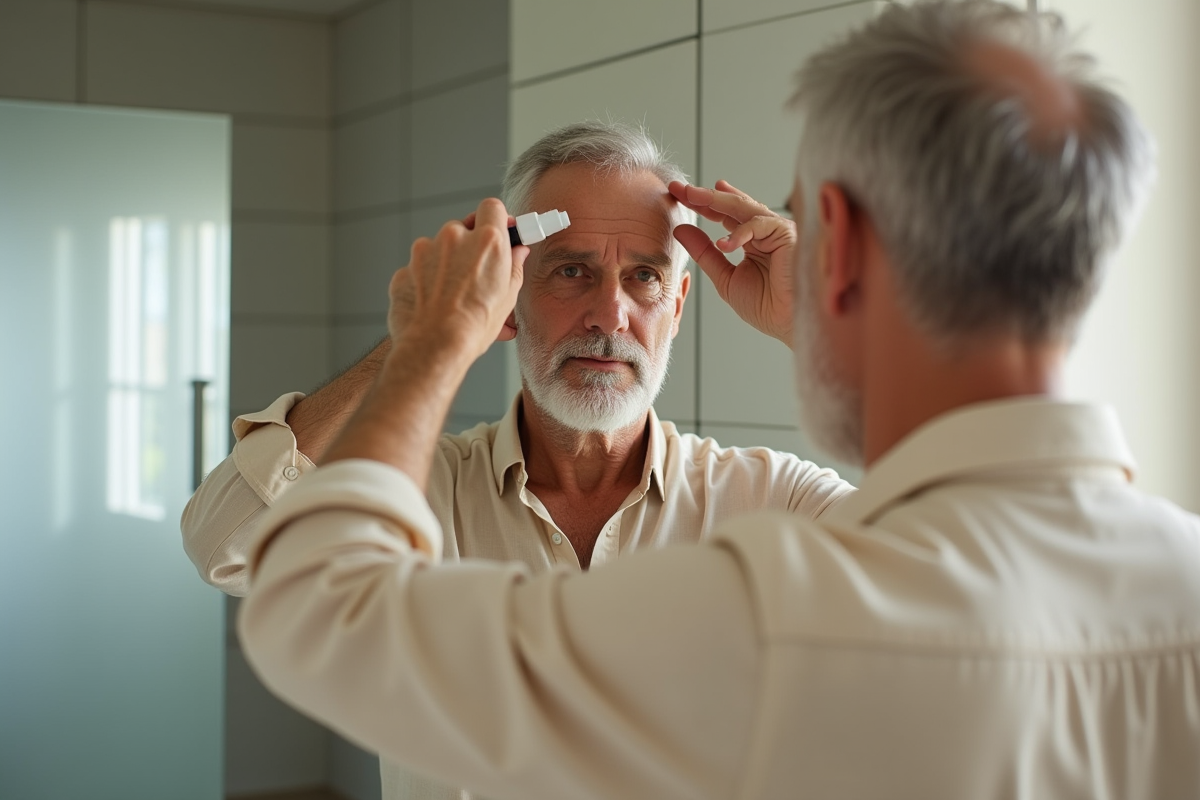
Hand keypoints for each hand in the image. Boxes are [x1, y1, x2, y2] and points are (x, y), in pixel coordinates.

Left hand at [390, 198, 527, 359]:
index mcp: (486, 240)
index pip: (493, 207)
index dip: (497, 219)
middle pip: (464, 228)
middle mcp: (454, 237)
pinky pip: (420, 269)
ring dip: (447, 264)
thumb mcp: (508, 295)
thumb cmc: (473, 325)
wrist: (435, 346)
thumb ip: (514, 265)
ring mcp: (425, 251)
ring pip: (439, 248)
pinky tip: (436, 304)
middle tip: (478, 272)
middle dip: (471, 245)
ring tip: (455, 296)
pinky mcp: (406, 269)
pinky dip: (427, 281)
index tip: (501, 230)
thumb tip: (518, 252)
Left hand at [669, 180, 795, 345]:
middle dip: (703, 195)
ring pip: (743, 207)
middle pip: (731, 205)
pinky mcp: (787, 233)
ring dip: (715, 200)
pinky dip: (739, 232)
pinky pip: (759, 224)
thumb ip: (705, 253)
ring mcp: (777, 230)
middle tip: (678, 187)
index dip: (701, 205)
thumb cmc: (766, 306)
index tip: (676, 194)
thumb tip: (681, 229)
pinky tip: (723, 243)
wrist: (788, 323)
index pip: (724, 216)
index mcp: (753, 240)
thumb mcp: (725, 278)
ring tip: (690, 195)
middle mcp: (765, 231)